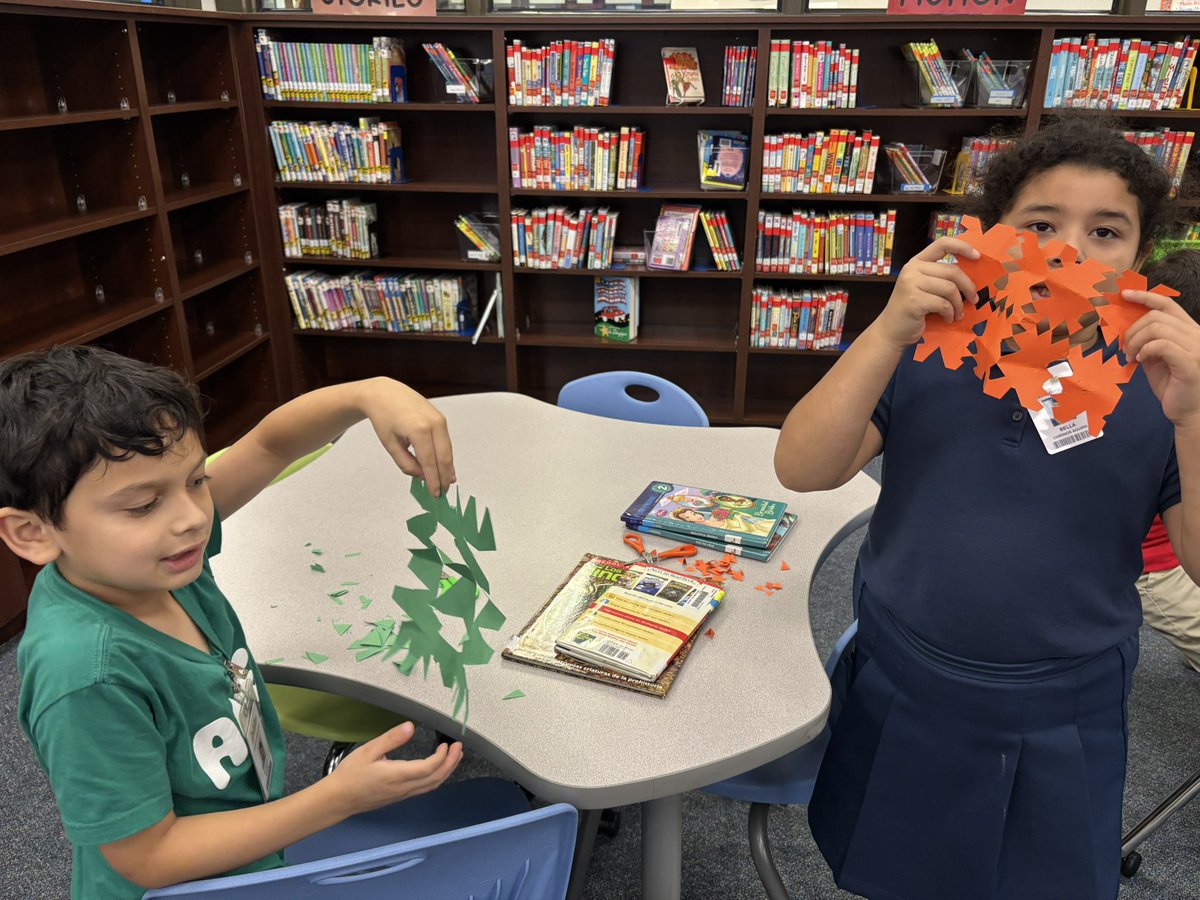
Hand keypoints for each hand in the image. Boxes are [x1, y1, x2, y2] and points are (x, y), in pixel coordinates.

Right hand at [327, 722, 462, 816]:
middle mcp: (404, 787)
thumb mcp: (368, 751)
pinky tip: (437, 769)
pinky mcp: (400, 796)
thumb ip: (391, 738)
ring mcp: (403, 794)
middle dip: (451, 763)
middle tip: (459, 747)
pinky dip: (436, 777)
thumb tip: (411, 726)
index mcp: (397, 775)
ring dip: (446, 771)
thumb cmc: (351, 774)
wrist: (339, 799)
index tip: (447, 744)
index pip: (429, 768)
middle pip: (436, 778)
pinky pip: (424, 788)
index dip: (442, 757)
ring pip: (432, 785)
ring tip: (454, 756)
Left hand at [362, 378, 455, 496]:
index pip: (429, 462)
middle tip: (442, 493)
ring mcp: (439, 419)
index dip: (433, 480)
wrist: (385, 393)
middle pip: (444, 457)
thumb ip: (405, 463)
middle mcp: (433, 423)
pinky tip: (446, 467)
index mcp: (418, 430)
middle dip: (444, 477)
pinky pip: (446, 441)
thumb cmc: (383, 417)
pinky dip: (445, 455)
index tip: (435, 494)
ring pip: (448, 450)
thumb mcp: (390, 444)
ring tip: (446, 483)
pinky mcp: (441, 418)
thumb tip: (422, 476)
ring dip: (447, 468)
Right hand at [873, 237, 980, 349]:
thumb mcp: (925, 288)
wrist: (891, 332)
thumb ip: (940, 278)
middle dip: (968, 287)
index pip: (942, 244)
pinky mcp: (913, 300)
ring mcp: (911, 284)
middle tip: (973, 299)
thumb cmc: (912, 311)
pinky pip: (943, 304)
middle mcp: (912, 269)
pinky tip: (947, 319)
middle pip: (952, 271)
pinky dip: (949, 314)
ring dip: (959, 304)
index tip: (977, 257)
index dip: (962, 247)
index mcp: (916, 262)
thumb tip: (972, 276)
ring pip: (950, 289)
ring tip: (958, 313)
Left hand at [1123, 290, 1199, 427]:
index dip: (1144, 296)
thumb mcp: (1155, 358)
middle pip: (1156, 316)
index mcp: (1189, 330)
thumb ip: (1147, 341)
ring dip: (1136, 342)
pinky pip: (1162, 344)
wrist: (1188, 411)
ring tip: (1132, 357)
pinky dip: (1145, 350)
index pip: (1168, 304)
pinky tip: (1140, 361)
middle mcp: (1196, 334)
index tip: (1123, 294)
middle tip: (1126, 350)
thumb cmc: (1172, 385)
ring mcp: (1196, 347)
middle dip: (1133, 330)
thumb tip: (1127, 329)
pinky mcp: (1190, 362)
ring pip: (1157, 328)